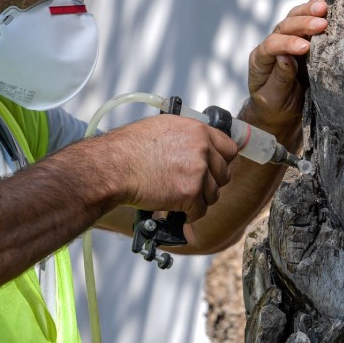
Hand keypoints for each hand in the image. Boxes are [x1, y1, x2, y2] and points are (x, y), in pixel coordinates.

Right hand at [102, 114, 237, 220]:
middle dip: (209, 183)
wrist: (115, 166)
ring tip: (179, 198)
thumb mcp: (163, 128)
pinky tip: (175, 208)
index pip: (229, 148)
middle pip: (224, 173)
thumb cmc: (129, 148)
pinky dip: (189, 214)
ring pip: (213, 194)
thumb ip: (187, 137)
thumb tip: (198, 146)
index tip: (214, 169)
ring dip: (198, 199)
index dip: (221, 161)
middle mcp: (203, 148)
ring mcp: (198, 171)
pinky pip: (200, 210)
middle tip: (192, 186)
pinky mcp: (191, 192)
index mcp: (198, 130)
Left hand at [247, 0, 328, 129]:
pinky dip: (315, 11)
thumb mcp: (274, 98)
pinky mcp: (302, 39)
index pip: (271, 45)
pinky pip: (306, 21)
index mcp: (260, 60)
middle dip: (302, 23)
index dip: (287, 43)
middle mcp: (272, 46)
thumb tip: (286, 58)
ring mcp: (287, 40)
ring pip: (294, 18)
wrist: (280, 109)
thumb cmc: (275, 106)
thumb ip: (279, 79)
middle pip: (284, 27)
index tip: (305, 47)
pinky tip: (326, 3)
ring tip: (324, 6)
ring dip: (309, 11)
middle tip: (322, 22)